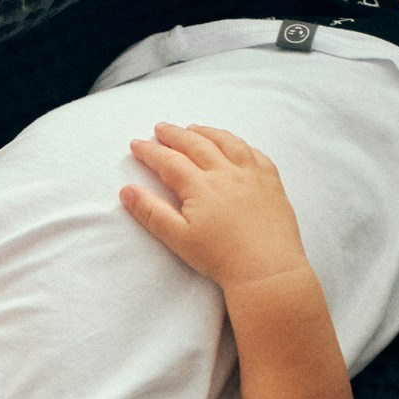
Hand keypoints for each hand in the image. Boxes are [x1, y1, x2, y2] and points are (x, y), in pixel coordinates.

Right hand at [120, 123, 314, 289]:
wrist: (267, 271)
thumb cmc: (221, 258)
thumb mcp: (179, 239)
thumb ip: (151, 212)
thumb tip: (126, 190)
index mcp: (201, 186)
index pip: (169, 161)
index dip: (150, 151)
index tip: (136, 144)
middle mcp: (226, 173)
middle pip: (196, 144)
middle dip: (175, 134)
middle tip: (160, 128)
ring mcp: (252, 174)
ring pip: (227, 142)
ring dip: (207, 132)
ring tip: (193, 128)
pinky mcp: (271, 182)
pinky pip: (255, 153)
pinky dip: (239, 143)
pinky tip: (233, 144)